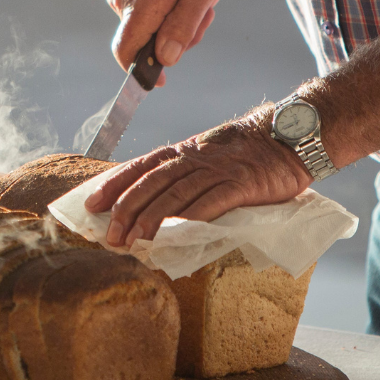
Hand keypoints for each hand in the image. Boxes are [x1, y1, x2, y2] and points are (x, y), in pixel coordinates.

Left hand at [83, 105, 311, 245]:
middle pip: (151, 181)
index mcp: (185, 150)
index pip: (141, 165)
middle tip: (108, 235)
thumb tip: (157, 200)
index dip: (114, 183)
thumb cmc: (249, 152)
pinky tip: (174, 235)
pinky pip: (210, 202)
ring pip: (175, 193)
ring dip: (149, 219)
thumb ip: (187, 174)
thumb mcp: (210, 154)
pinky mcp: (239, 185)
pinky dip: (188, 219)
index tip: (91, 203)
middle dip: (125, 208)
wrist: (289, 136)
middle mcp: (195, 158)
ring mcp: (217, 170)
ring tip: (131, 242)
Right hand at [106, 0, 223, 81]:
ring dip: (178, 18)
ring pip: (149, 25)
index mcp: (140, 3)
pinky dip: (167, 6)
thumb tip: (166, 59)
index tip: (161, 81)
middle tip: (207, 13)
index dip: (141, 72)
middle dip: (178, 36)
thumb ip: (182, 27)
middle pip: (146, 41)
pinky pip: (145, 10)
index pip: (125, 51)